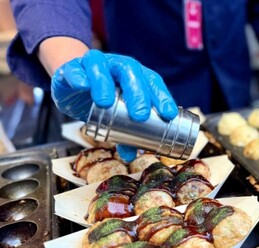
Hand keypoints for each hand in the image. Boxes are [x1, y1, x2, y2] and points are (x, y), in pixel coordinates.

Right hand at [51, 49, 177, 160]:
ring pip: (102, 68)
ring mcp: (95, 64)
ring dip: (104, 84)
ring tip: (106, 103)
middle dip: (137, 93)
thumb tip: (130, 155)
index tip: (168, 115)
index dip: (161, 96)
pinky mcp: (72, 68)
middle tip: (140, 115)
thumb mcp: (115, 115)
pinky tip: (82, 86)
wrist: (73, 82)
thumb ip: (124, 133)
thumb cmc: (102, 97)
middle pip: (130, 73)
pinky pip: (75, 69)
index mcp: (135, 76)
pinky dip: (78, 76)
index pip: (152, 82)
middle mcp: (118, 66)